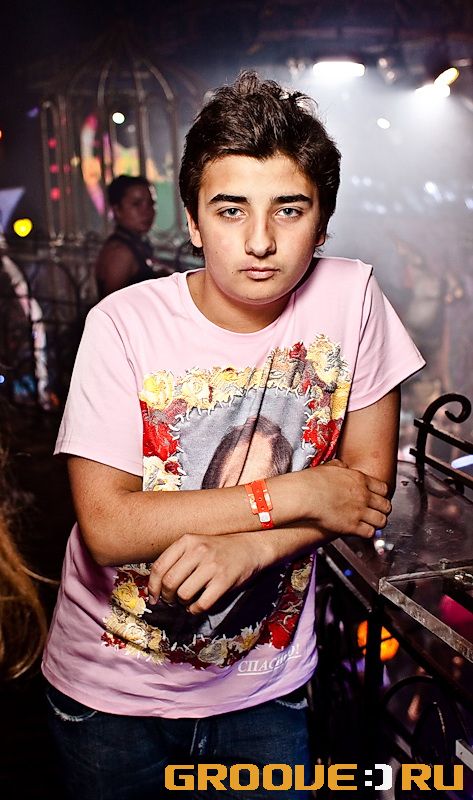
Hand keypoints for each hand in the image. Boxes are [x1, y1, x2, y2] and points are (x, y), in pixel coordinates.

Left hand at [147, 532, 266, 613]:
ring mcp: (212, 565)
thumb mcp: (196, 545)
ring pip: (184, 594)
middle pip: (169, 582)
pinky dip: (195, 609)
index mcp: (187, 541)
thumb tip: (156, 588)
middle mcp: (198, 551)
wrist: (250, 548)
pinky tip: (197, 606)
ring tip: (186, 601)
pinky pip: (202, 603)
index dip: (153, 586)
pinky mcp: (224, 580)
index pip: (159, 567)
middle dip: (167, 597)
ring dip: (182, 603)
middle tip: (172, 601)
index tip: (153, 597)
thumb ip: (177, 560)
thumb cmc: (219, 550)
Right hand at [299, 461, 390, 537]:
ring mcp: (359, 511)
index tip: (377, 498)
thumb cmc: (312, 481)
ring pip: (382, 521)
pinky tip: (360, 530)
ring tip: (370, 523)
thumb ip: (340, 466)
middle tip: (376, 512)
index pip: (384, 489)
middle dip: (382, 510)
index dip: (381, 495)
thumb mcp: (329, 467)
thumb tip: (342, 465)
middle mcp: (363, 495)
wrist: (303, 495)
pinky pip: (370, 533)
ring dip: (377, 522)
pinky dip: (367, 533)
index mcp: (360, 479)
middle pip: (386, 505)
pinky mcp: (352, 526)